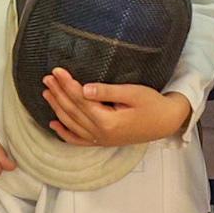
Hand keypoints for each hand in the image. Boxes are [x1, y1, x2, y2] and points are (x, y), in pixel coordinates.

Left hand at [38, 70, 192, 147]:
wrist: (166, 122)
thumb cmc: (152, 104)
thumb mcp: (132, 93)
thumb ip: (107, 92)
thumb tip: (84, 89)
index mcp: (107, 121)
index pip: (80, 99)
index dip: (67, 84)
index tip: (56, 70)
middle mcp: (100, 133)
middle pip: (73, 111)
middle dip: (58, 93)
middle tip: (47, 78)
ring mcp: (100, 140)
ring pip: (71, 124)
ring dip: (57, 108)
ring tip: (47, 93)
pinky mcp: (103, 141)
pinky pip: (78, 140)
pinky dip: (64, 133)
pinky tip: (53, 124)